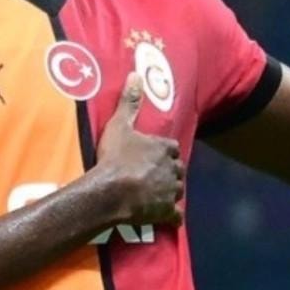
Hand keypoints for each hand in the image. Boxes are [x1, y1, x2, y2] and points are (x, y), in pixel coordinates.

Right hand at [94, 73, 184, 225]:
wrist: (110, 191)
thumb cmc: (114, 157)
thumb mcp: (119, 125)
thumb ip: (129, 101)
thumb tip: (136, 73)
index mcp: (165, 148)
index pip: (173, 149)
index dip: (163, 153)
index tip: (152, 156)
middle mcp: (173, 168)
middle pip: (178, 169)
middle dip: (169, 172)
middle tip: (152, 175)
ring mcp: (171, 191)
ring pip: (178, 191)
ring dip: (170, 192)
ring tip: (155, 194)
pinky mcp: (166, 212)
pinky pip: (175, 216)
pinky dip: (171, 216)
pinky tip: (163, 216)